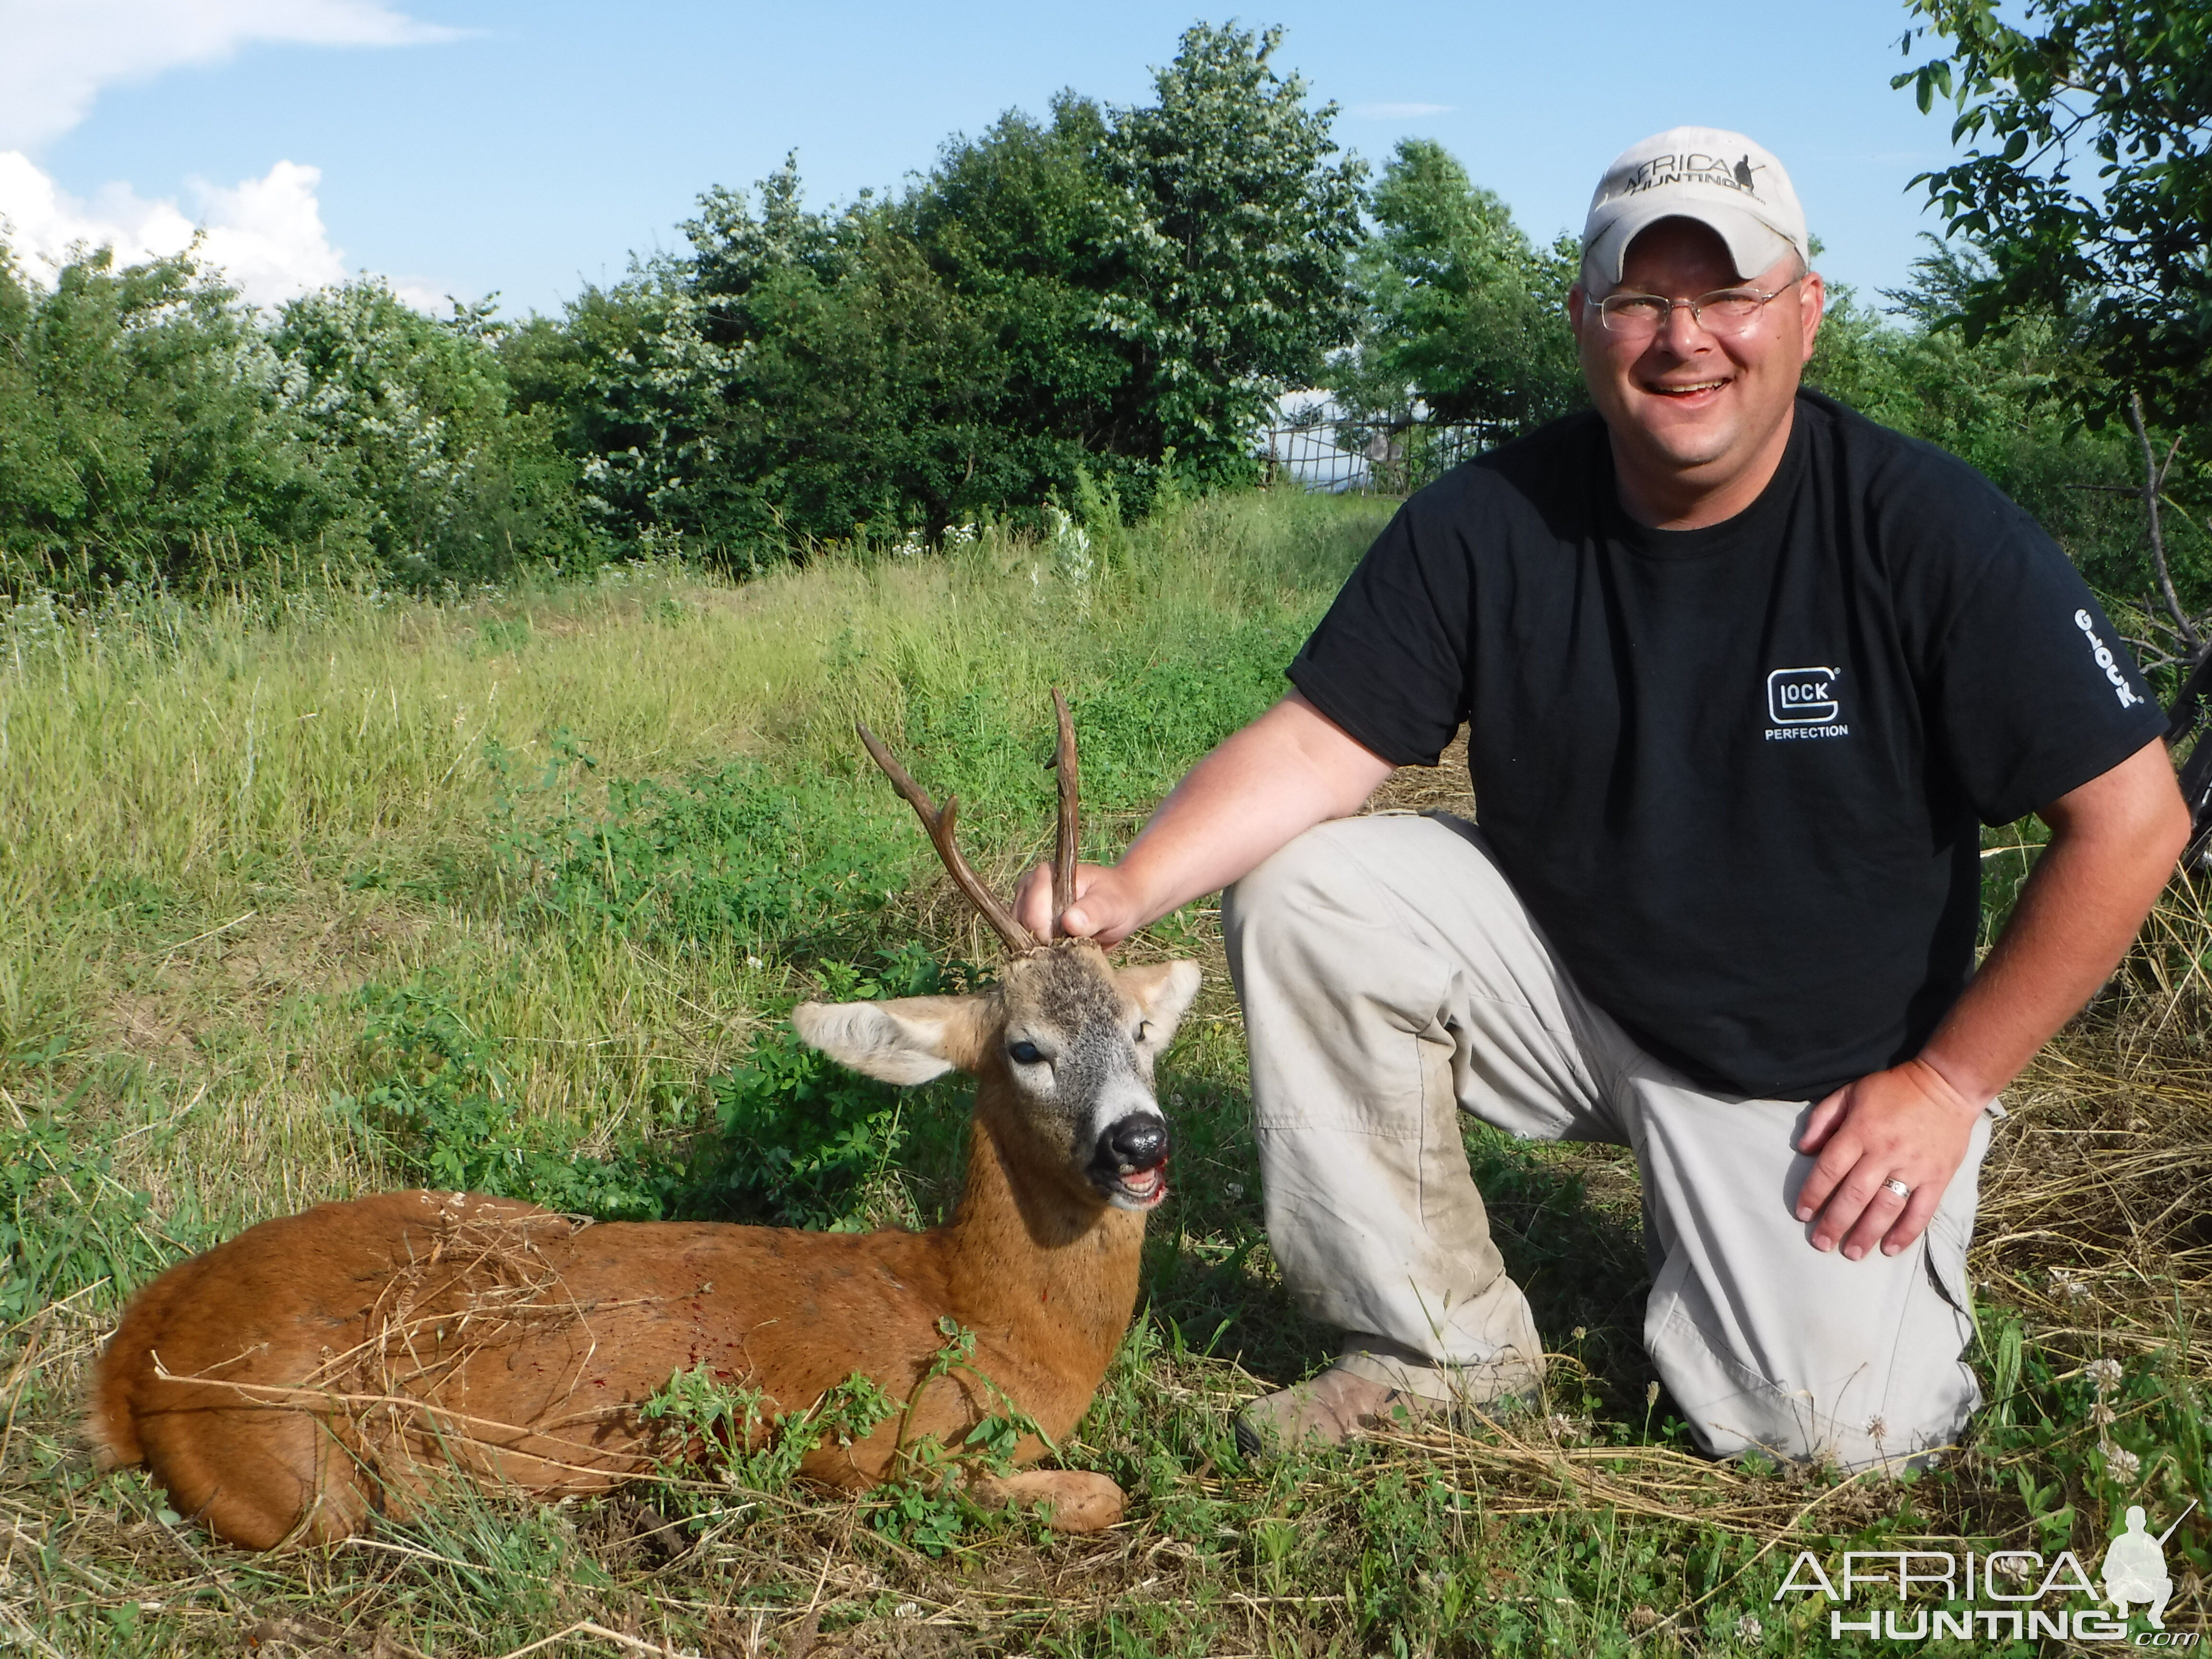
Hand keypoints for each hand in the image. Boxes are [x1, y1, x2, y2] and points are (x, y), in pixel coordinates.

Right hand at [1013, 861, 1148, 943]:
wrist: (1122, 904)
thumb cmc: (1118, 901)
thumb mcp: (1112, 906)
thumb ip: (1093, 912)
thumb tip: (1069, 922)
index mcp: (1047, 876)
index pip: (1033, 916)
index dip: (1051, 936)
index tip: (1075, 941)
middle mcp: (1029, 887)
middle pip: (1024, 928)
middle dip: (1047, 943)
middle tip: (1076, 942)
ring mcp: (1025, 903)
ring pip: (1022, 938)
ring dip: (1045, 948)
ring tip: (1071, 942)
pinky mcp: (1027, 919)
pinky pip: (1025, 942)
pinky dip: (1042, 950)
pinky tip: (1062, 946)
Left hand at [1792, 1058, 1983, 1259]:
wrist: (1947, 1085)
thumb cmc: (1893, 1090)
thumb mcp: (1851, 1092)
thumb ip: (1823, 1118)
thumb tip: (1803, 1148)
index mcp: (1861, 1130)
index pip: (1831, 1168)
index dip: (1814, 1193)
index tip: (1802, 1213)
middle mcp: (1886, 1151)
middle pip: (1855, 1194)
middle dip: (1835, 1222)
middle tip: (1821, 1243)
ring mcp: (1914, 1167)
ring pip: (1886, 1207)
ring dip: (1866, 1233)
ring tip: (1851, 1252)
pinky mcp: (1938, 1177)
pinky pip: (1921, 1211)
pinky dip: (1906, 1233)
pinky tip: (1889, 1249)